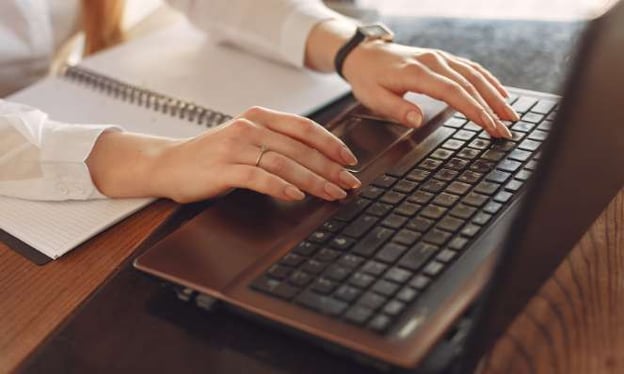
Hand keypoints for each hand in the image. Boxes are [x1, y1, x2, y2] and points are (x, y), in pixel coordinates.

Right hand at [88, 107, 360, 202]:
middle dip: (330, 168)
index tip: (350, 160)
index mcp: (259, 117)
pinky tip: (297, 196)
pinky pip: (259, 177)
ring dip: (314, 180)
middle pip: (300, 147)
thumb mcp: (246, 140)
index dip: (331, 143)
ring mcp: (236, 146)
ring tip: (333, 193)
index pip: (304, 127)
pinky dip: (281, 186)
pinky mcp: (224, 168)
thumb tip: (317, 159)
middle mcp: (249, 127)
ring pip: (285, 162)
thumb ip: (276, 143)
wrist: (168, 164)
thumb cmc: (212, 156)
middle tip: (350, 184)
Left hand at [342, 41, 517, 137]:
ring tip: (510, 115)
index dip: (474, 110)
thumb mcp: (373, 97)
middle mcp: (434, 62)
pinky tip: (500, 93)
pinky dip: (488, 80)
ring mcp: (440, 58)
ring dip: (495, 95)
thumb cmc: (368, 77)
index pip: (454, 92)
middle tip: (506, 129)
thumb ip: (396, 109)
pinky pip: (471, 68)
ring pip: (475, 75)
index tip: (489, 125)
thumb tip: (417, 120)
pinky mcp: (442, 59)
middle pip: (470, 85)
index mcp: (418, 73)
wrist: (364, 53)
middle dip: (491, 108)